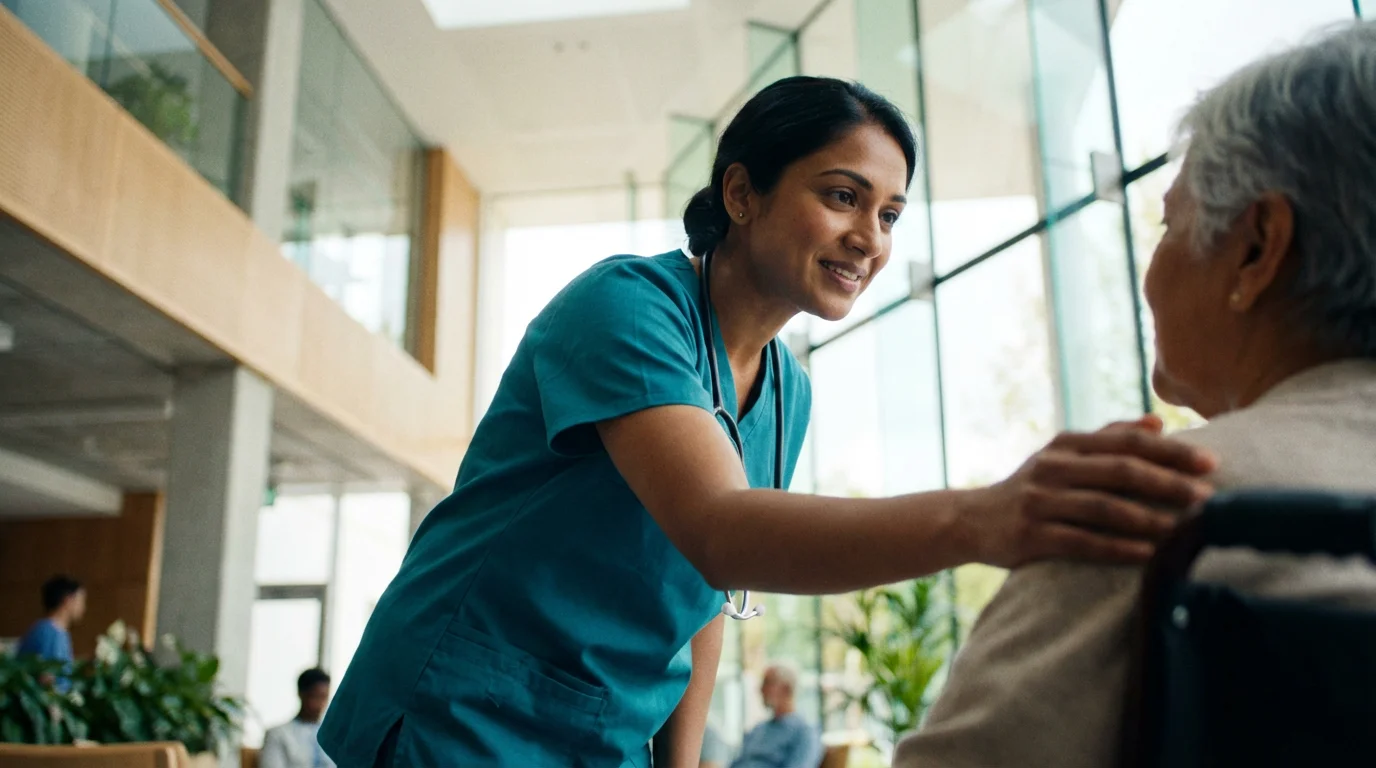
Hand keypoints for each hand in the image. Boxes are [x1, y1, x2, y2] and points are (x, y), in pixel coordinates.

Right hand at [959, 414, 1216, 567]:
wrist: (971, 520)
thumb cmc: (1031, 488)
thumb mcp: (1061, 455)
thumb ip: (1107, 438)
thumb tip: (1157, 422)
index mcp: (1065, 444)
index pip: (1126, 442)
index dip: (1170, 451)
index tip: (1211, 462)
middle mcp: (1052, 467)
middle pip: (1120, 472)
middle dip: (1168, 484)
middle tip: (1208, 498)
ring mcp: (1039, 502)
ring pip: (1104, 508)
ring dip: (1150, 520)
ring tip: (1186, 530)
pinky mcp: (1030, 536)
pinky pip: (1082, 542)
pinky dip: (1119, 548)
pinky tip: (1148, 555)